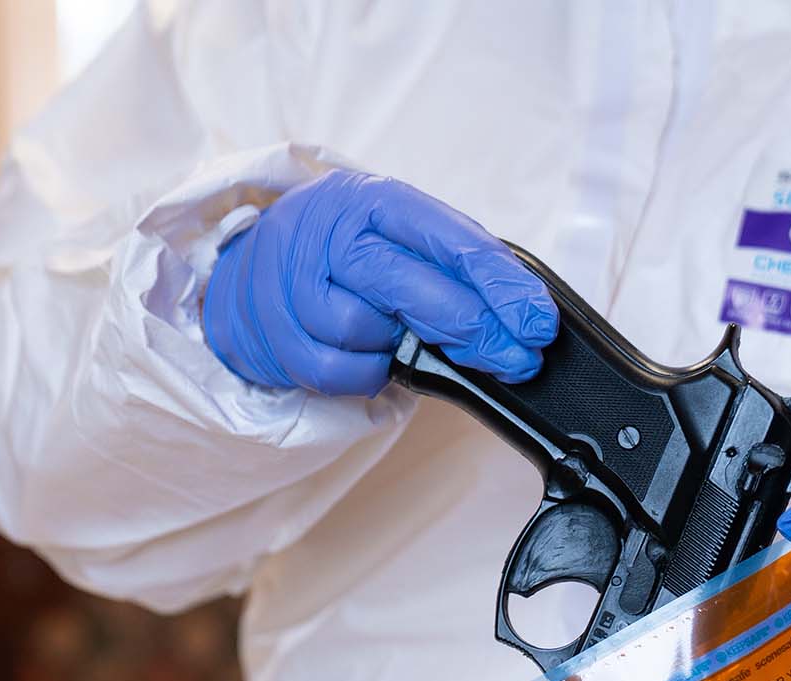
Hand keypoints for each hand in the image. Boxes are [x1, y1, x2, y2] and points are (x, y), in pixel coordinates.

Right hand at [201, 169, 556, 395]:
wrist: (252, 274)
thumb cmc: (345, 256)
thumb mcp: (394, 235)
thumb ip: (448, 262)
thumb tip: (517, 315)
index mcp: (369, 198)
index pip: (446, 238)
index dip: (498, 283)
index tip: (537, 322)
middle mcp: (327, 234)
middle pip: (408, 285)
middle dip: (474, 327)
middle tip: (518, 358)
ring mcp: (293, 284)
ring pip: (367, 329)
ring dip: (399, 343)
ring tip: (400, 333)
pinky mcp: (278, 336)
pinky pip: (340, 371)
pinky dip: (367, 371)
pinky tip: (372, 354)